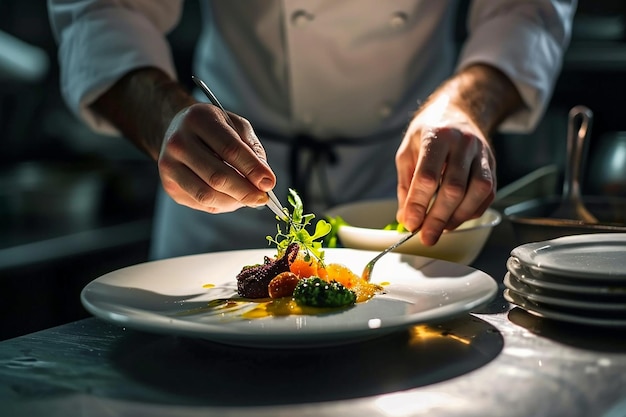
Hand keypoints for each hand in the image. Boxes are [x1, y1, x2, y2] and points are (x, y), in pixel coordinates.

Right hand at [158, 103, 276, 212]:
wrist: (176, 130)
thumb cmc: (212, 128)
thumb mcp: (235, 126)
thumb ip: (251, 149)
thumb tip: (264, 180)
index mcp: (198, 119)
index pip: (230, 149)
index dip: (253, 169)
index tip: (269, 183)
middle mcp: (178, 142)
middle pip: (217, 176)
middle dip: (245, 191)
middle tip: (263, 198)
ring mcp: (169, 165)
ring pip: (207, 194)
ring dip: (234, 201)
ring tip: (249, 198)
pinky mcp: (169, 185)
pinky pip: (200, 203)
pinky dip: (222, 204)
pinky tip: (232, 198)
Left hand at [396, 101, 495, 245]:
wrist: (458, 112)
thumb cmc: (428, 133)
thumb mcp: (408, 151)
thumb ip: (406, 185)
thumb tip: (406, 218)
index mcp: (437, 136)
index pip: (428, 176)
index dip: (418, 203)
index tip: (410, 223)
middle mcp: (464, 143)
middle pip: (454, 188)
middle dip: (438, 217)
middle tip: (426, 236)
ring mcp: (482, 154)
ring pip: (477, 192)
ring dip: (457, 217)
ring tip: (440, 229)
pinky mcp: (493, 165)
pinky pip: (488, 195)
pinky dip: (471, 212)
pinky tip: (455, 219)